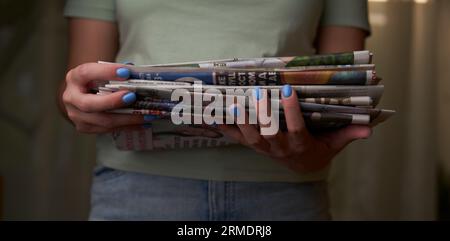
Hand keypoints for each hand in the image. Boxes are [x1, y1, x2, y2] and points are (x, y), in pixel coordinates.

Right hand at [62, 63, 151, 132]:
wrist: (81, 94)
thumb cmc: (95, 81)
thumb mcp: (101, 72)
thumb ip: (117, 72)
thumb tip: (138, 74)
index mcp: (75, 78)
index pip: (87, 73)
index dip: (106, 72)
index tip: (126, 72)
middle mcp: (71, 98)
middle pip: (90, 104)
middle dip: (113, 101)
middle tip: (132, 97)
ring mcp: (77, 116)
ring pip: (102, 120)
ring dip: (127, 118)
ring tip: (146, 114)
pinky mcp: (85, 128)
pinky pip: (109, 129)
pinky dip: (128, 126)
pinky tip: (142, 123)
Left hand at [219, 85, 371, 172]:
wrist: (301, 165)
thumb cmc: (319, 149)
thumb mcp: (335, 144)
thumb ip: (348, 134)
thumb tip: (368, 129)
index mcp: (300, 145)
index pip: (295, 128)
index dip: (291, 111)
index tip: (286, 90)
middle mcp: (279, 147)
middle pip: (268, 131)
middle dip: (262, 112)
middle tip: (257, 91)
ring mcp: (263, 147)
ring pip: (249, 135)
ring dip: (240, 119)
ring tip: (233, 101)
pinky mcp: (252, 145)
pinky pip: (236, 137)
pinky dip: (224, 127)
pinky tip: (213, 115)